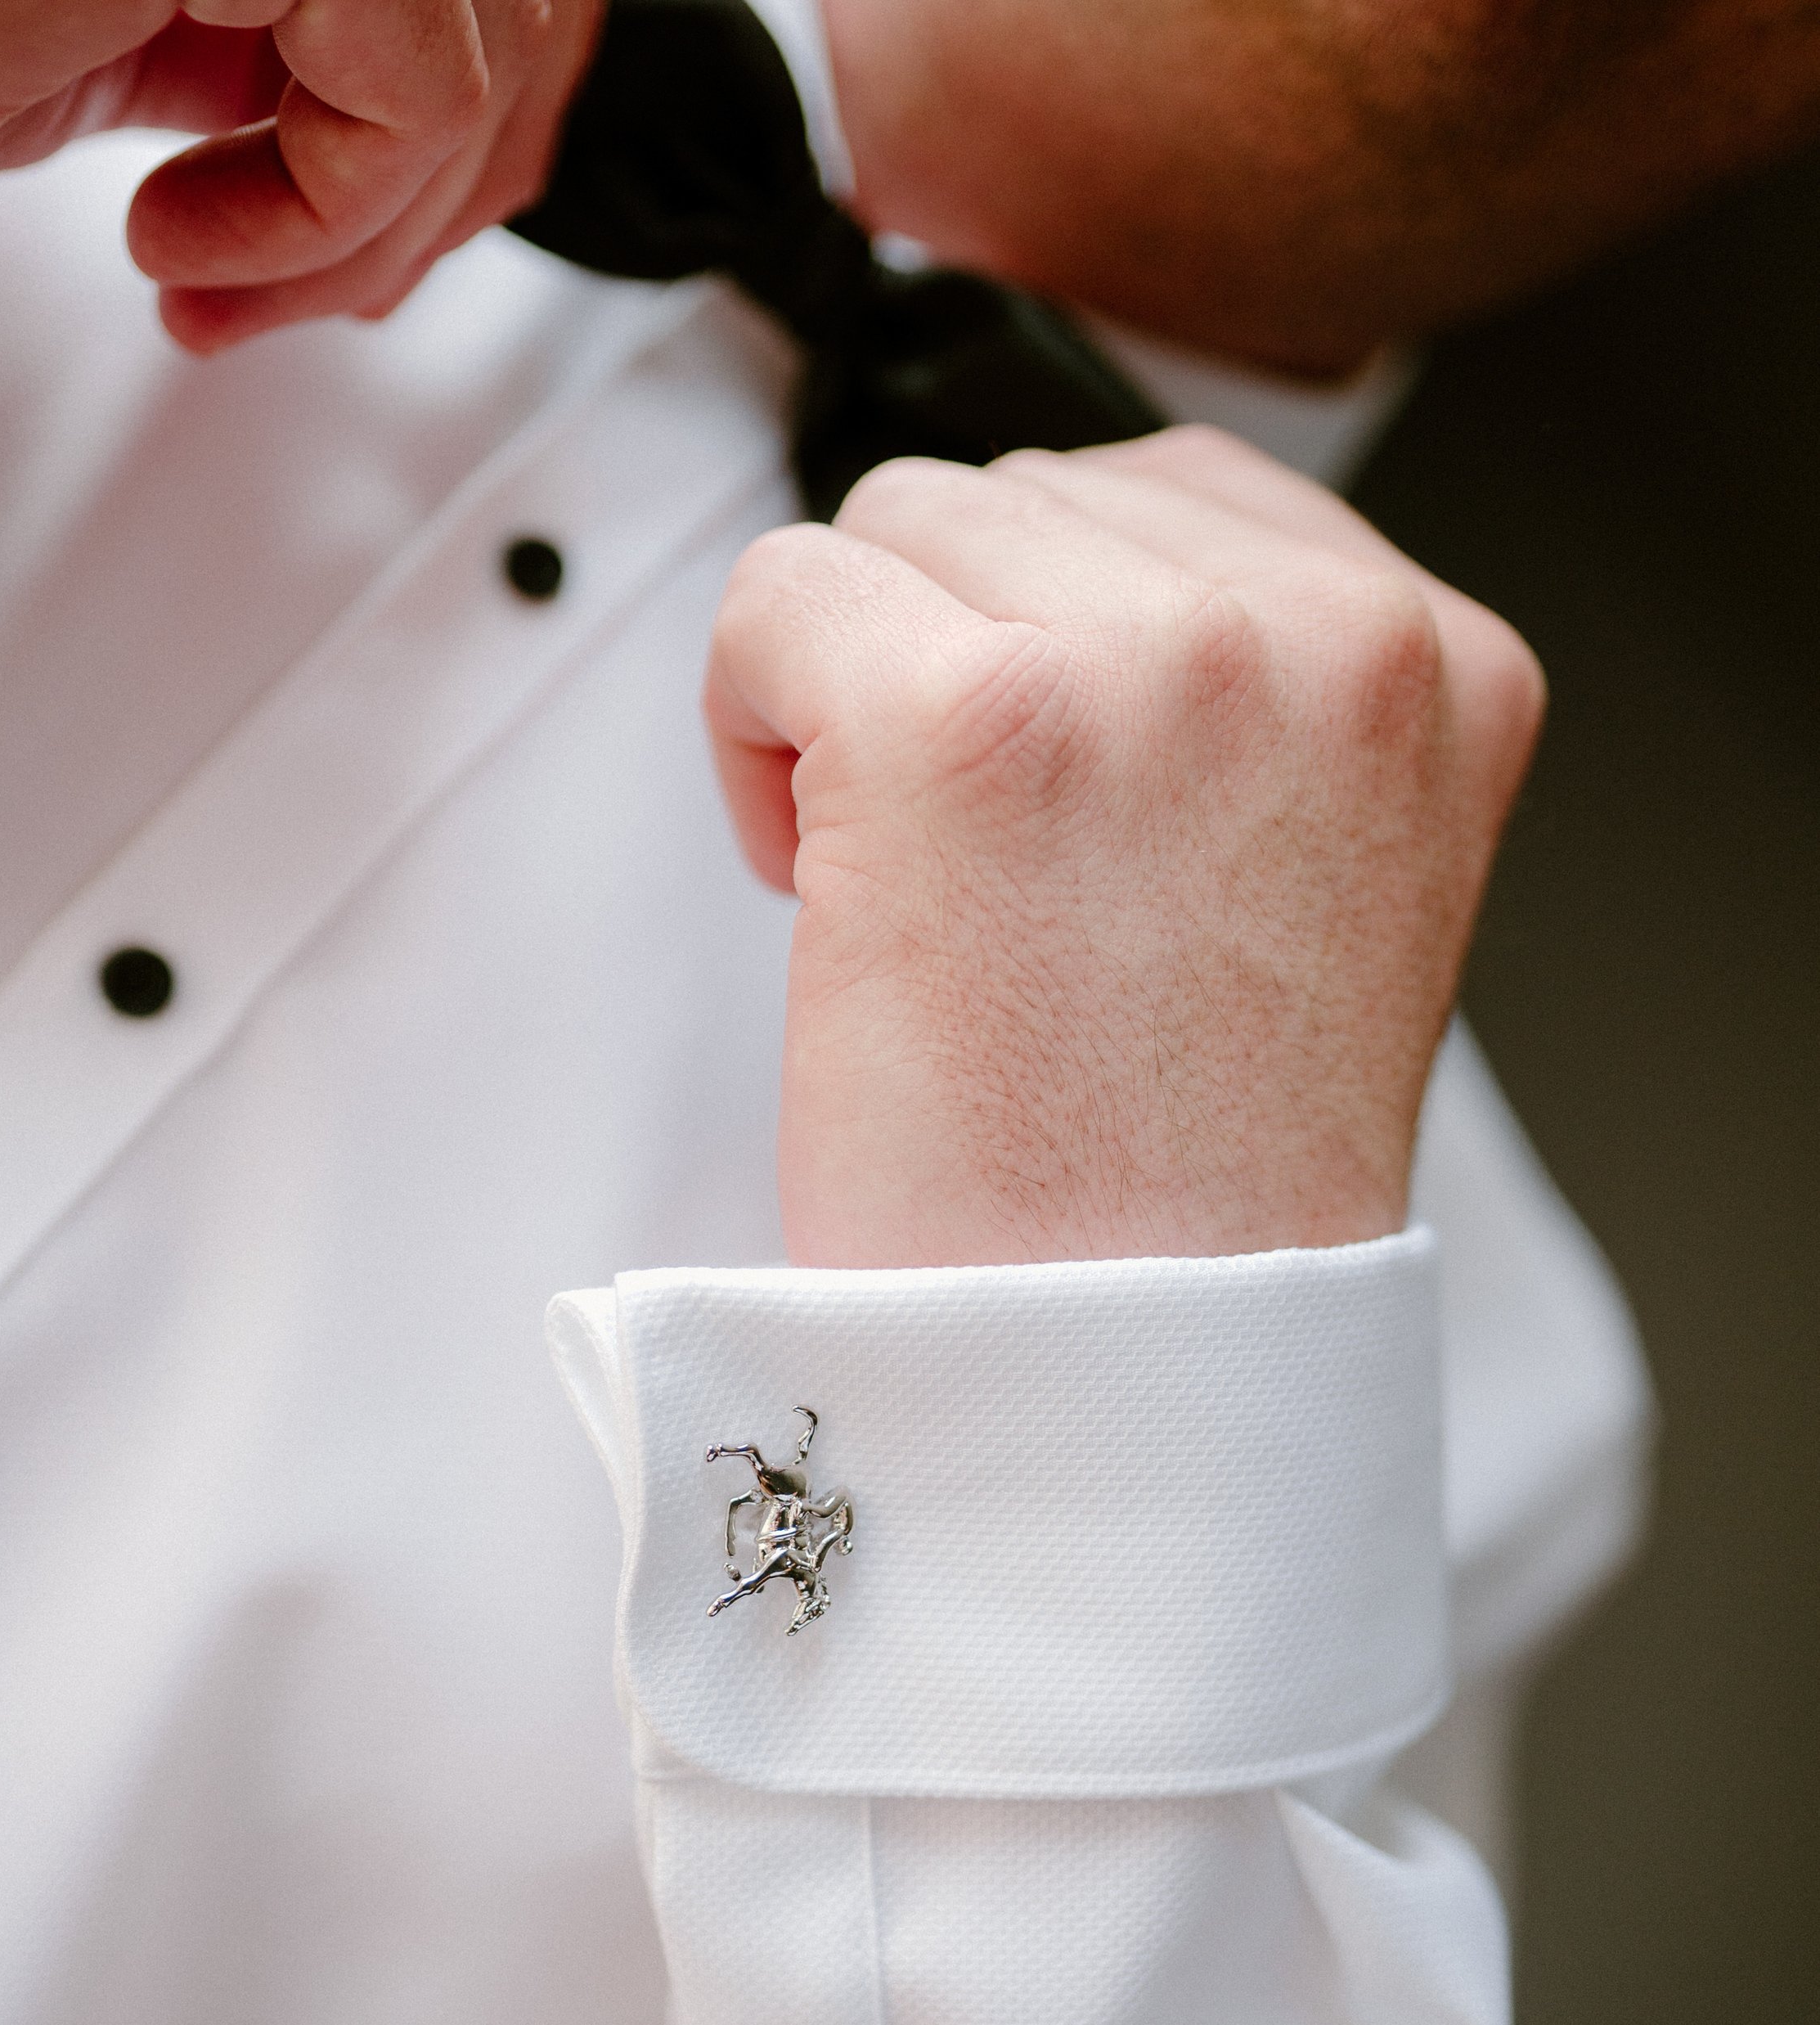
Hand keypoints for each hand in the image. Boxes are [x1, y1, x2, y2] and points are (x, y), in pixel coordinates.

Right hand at [0, 0, 602, 351]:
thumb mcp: (143, 29)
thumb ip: (286, 41)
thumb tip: (429, 125)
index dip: (466, 129)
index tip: (368, 256)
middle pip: (505, 6)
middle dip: (423, 202)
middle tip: (288, 302)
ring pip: (475, 52)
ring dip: (356, 230)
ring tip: (201, 271)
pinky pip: (412, 89)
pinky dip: (320, 215)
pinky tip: (175, 237)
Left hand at [704, 427, 1544, 1266]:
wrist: (1129, 1354)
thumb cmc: (1190, 1173)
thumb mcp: (1321, 875)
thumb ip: (1252, 701)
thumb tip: (1064, 585)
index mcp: (1440, 665)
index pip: (1182, 500)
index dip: (1064, 649)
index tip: (1061, 810)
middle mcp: (1319, 635)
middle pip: (1018, 499)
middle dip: (957, 665)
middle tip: (984, 879)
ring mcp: (1148, 661)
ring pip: (890, 529)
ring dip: (858, 693)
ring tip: (925, 886)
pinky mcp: (959, 718)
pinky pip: (775, 598)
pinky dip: (754, 733)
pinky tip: (830, 881)